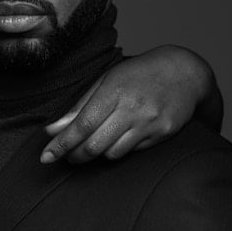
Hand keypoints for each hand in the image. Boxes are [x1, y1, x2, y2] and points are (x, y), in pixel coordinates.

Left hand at [40, 45, 218, 163]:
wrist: (186, 73)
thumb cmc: (139, 75)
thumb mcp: (107, 81)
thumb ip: (79, 106)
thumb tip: (53, 130)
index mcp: (114, 91)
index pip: (81, 125)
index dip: (61, 144)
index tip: (46, 157)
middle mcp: (133, 108)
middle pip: (94, 145)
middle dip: (74, 155)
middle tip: (66, 156)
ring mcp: (150, 123)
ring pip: (112, 153)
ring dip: (96, 154)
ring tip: (89, 147)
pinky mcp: (163, 134)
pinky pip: (132, 152)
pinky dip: (118, 149)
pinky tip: (117, 138)